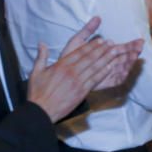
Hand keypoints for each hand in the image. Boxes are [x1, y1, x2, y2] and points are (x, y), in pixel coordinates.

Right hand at [27, 19, 143, 122]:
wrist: (42, 111)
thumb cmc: (38, 92)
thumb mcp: (36, 72)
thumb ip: (41, 56)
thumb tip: (41, 43)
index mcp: (61, 66)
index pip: (79, 52)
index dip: (91, 45)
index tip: (100, 40)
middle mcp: (71, 72)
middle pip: (90, 58)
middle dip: (102, 49)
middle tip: (112, 43)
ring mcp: (78, 82)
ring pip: (95, 68)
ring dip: (106, 59)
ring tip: (115, 52)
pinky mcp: (82, 92)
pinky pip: (95, 80)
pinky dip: (103, 73)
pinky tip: (111, 67)